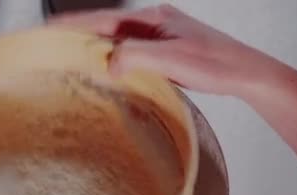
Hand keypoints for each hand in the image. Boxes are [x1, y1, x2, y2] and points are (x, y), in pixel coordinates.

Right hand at [50, 4, 276, 96]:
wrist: (245, 74)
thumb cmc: (216, 63)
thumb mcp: (171, 59)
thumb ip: (136, 56)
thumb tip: (109, 61)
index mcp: (153, 18)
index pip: (105, 19)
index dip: (75, 24)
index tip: (52, 28)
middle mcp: (154, 24)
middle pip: (109, 27)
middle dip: (81, 34)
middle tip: (55, 43)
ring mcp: (161, 38)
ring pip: (120, 41)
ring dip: (98, 48)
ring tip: (74, 57)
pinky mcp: (166, 54)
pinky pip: (132, 54)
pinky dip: (116, 60)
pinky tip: (110, 71)